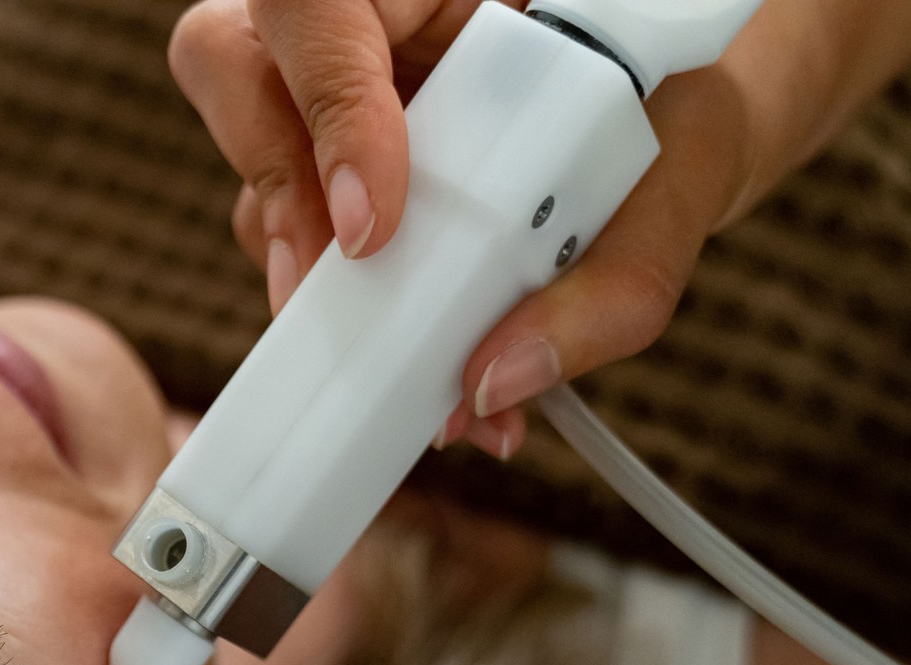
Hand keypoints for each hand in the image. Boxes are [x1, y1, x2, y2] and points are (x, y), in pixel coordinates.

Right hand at [167, 0, 910, 458]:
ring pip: (250, 172)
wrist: (681, 128)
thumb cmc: (677, 112)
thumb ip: (616, 279)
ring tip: (420, 375)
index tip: (377, 221)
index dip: (325, 99)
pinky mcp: (321, 185)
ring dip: (314, 281)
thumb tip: (496, 383)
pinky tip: (432, 378)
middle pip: (229, 62)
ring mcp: (325, 103)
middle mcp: (361, 22)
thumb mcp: (681, 173)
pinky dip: (350, 322)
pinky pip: (289, 250)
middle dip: (278, 188)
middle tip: (346, 284)